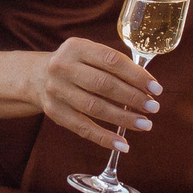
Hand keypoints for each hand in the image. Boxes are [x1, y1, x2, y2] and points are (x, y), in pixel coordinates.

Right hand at [30, 37, 160, 150]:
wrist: (36, 77)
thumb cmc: (75, 65)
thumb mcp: (88, 53)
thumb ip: (113, 64)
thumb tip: (148, 86)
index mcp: (76, 47)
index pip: (112, 61)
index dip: (137, 76)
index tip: (156, 89)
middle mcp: (63, 67)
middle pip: (104, 85)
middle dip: (133, 98)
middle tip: (153, 107)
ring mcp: (57, 91)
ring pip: (95, 108)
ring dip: (123, 118)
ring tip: (145, 124)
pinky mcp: (55, 112)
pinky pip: (83, 128)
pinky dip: (104, 138)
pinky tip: (123, 144)